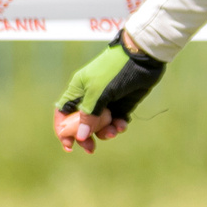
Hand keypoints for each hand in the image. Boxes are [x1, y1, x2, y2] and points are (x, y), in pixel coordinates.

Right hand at [52, 31, 165, 154]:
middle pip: (82, 124)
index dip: (63, 130)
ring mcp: (107, 101)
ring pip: (100, 125)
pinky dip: (118, 126)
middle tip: (91, 149)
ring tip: (114, 131)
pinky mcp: (122, 104)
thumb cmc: (115, 70)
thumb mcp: (99, 92)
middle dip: (86, 138)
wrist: (142, 57)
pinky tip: (123, 124)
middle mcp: (90, 97)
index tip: (70, 146)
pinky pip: (116, 121)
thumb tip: (81, 136)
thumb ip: (89, 115)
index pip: (64, 113)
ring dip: (105, 132)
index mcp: (78, 90)